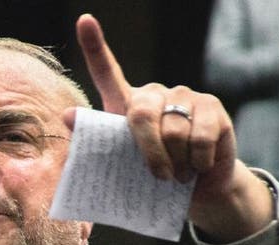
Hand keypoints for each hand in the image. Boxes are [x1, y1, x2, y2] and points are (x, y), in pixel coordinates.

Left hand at [69, 14, 272, 241]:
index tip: (84, 20)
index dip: (95, 46)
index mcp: (127, 105)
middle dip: (148, 152)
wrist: (198, 190)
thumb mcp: (127, 166)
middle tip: (158, 177)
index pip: (107, 71)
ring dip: (176, 163)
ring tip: (180, 175)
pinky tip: (199, 166)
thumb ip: (101, 143)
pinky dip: (198, 161)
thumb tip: (67, 115)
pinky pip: (200, 136)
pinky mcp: (211, 106)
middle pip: (141, 114)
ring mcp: (184, 96)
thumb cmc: (155, 178)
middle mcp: (155, 94)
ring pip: (173, 131)